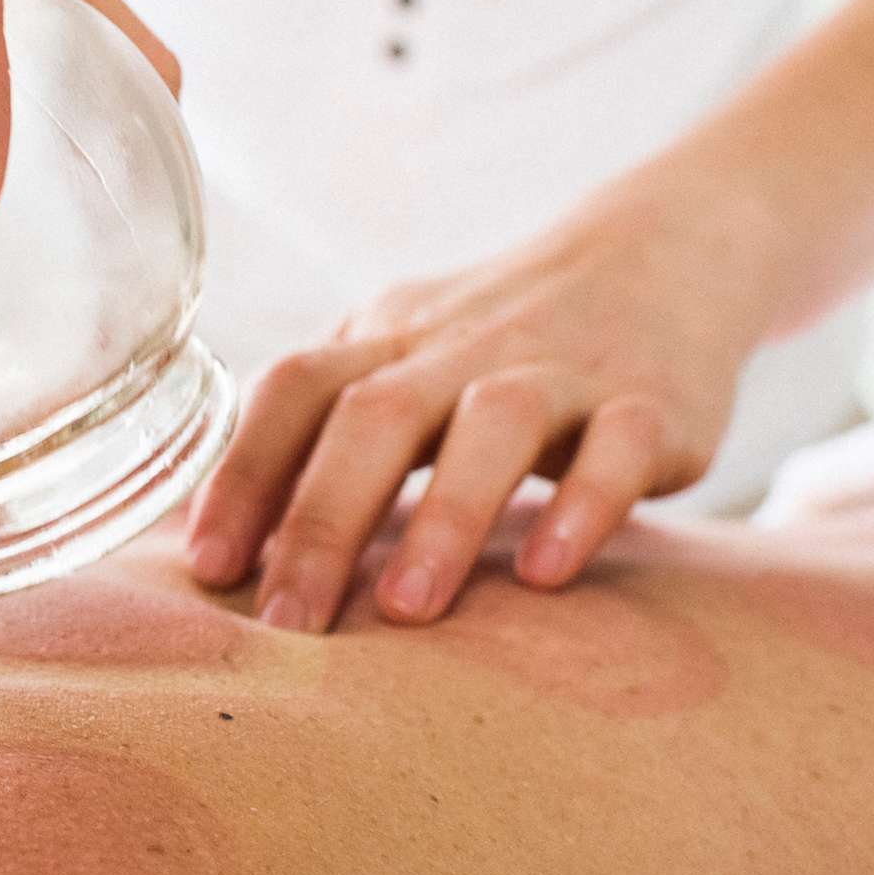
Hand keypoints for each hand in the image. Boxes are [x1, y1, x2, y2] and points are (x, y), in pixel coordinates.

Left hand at [184, 186, 782, 630]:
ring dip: (443, 516)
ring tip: (405, 610)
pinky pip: (621, 444)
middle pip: (374, 414)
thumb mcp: (402, 360)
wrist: (666, 251)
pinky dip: (583, 504)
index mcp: (387, 340)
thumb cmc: (497, 343)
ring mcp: (562, 368)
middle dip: (322, 520)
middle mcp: (462, 346)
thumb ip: (324, 430)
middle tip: (289, 622)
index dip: (242, 473)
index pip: (293, 390)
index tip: (207, 568)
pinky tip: (546, 572)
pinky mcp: (655, 400)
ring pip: (492, 424)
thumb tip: (220, 542)